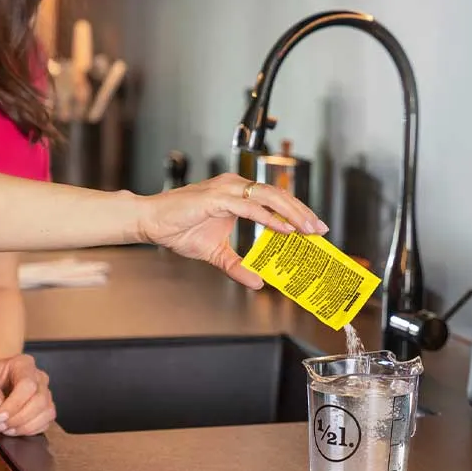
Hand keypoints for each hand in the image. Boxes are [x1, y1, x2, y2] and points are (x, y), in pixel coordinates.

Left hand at [0, 354, 55, 435]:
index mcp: (24, 365)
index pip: (27, 385)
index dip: (14, 403)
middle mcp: (40, 377)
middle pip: (40, 400)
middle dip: (19, 418)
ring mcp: (46, 392)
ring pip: (47, 411)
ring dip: (26, 426)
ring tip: (6, 429)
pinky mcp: (47, 406)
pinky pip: (47, 421)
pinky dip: (32, 429)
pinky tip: (16, 429)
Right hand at [138, 174, 327, 288]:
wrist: (151, 222)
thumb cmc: (179, 229)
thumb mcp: (216, 254)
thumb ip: (238, 266)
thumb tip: (258, 282)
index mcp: (238, 195)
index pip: (276, 200)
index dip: (297, 212)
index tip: (315, 228)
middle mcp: (236, 187)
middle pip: (279, 196)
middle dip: (303, 213)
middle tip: (321, 229)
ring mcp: (227, 190)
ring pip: (269, 197)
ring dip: (292, 213)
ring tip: (309, 229)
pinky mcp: (217, 198)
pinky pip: (250, 207)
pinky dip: (270, 217)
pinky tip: (285, 228)